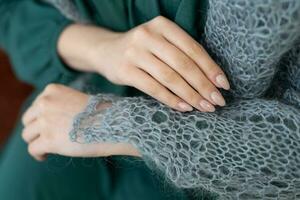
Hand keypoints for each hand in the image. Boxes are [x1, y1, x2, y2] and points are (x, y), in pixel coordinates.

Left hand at [21, 84, 139, 160]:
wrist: (113, 124)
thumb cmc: (102, 114)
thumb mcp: (77, 100)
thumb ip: (60, 104)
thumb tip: (46, 121)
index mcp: (52, 90)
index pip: (36, 106)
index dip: (41, 118)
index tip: (50, 126)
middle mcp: (45, 103)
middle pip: (28, 120)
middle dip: (36, 130)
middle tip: (46, 138)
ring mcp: (45, 121)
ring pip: (27, 135)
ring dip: (36, 141)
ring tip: (46, 148)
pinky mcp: (48, 139)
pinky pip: (32, 149)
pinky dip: (37, 154)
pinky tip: (45, 156)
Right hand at [58, 16, 229, 112]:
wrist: (106, 51)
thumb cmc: (142, 50)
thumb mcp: (160, 43)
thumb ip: (181, 55)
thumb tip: (211, 82)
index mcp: (162, 25)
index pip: (193, 48)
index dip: (210, 68)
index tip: (224, 85)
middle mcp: (148, 35)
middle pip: (183, 64)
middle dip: (203, 85)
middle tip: (217, 101)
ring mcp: (135, 52)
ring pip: (169, 77)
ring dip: (190, 95)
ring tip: (204, 107)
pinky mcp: (125, 70)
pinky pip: (153, 88)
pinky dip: (171, 99)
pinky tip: (184, 108)